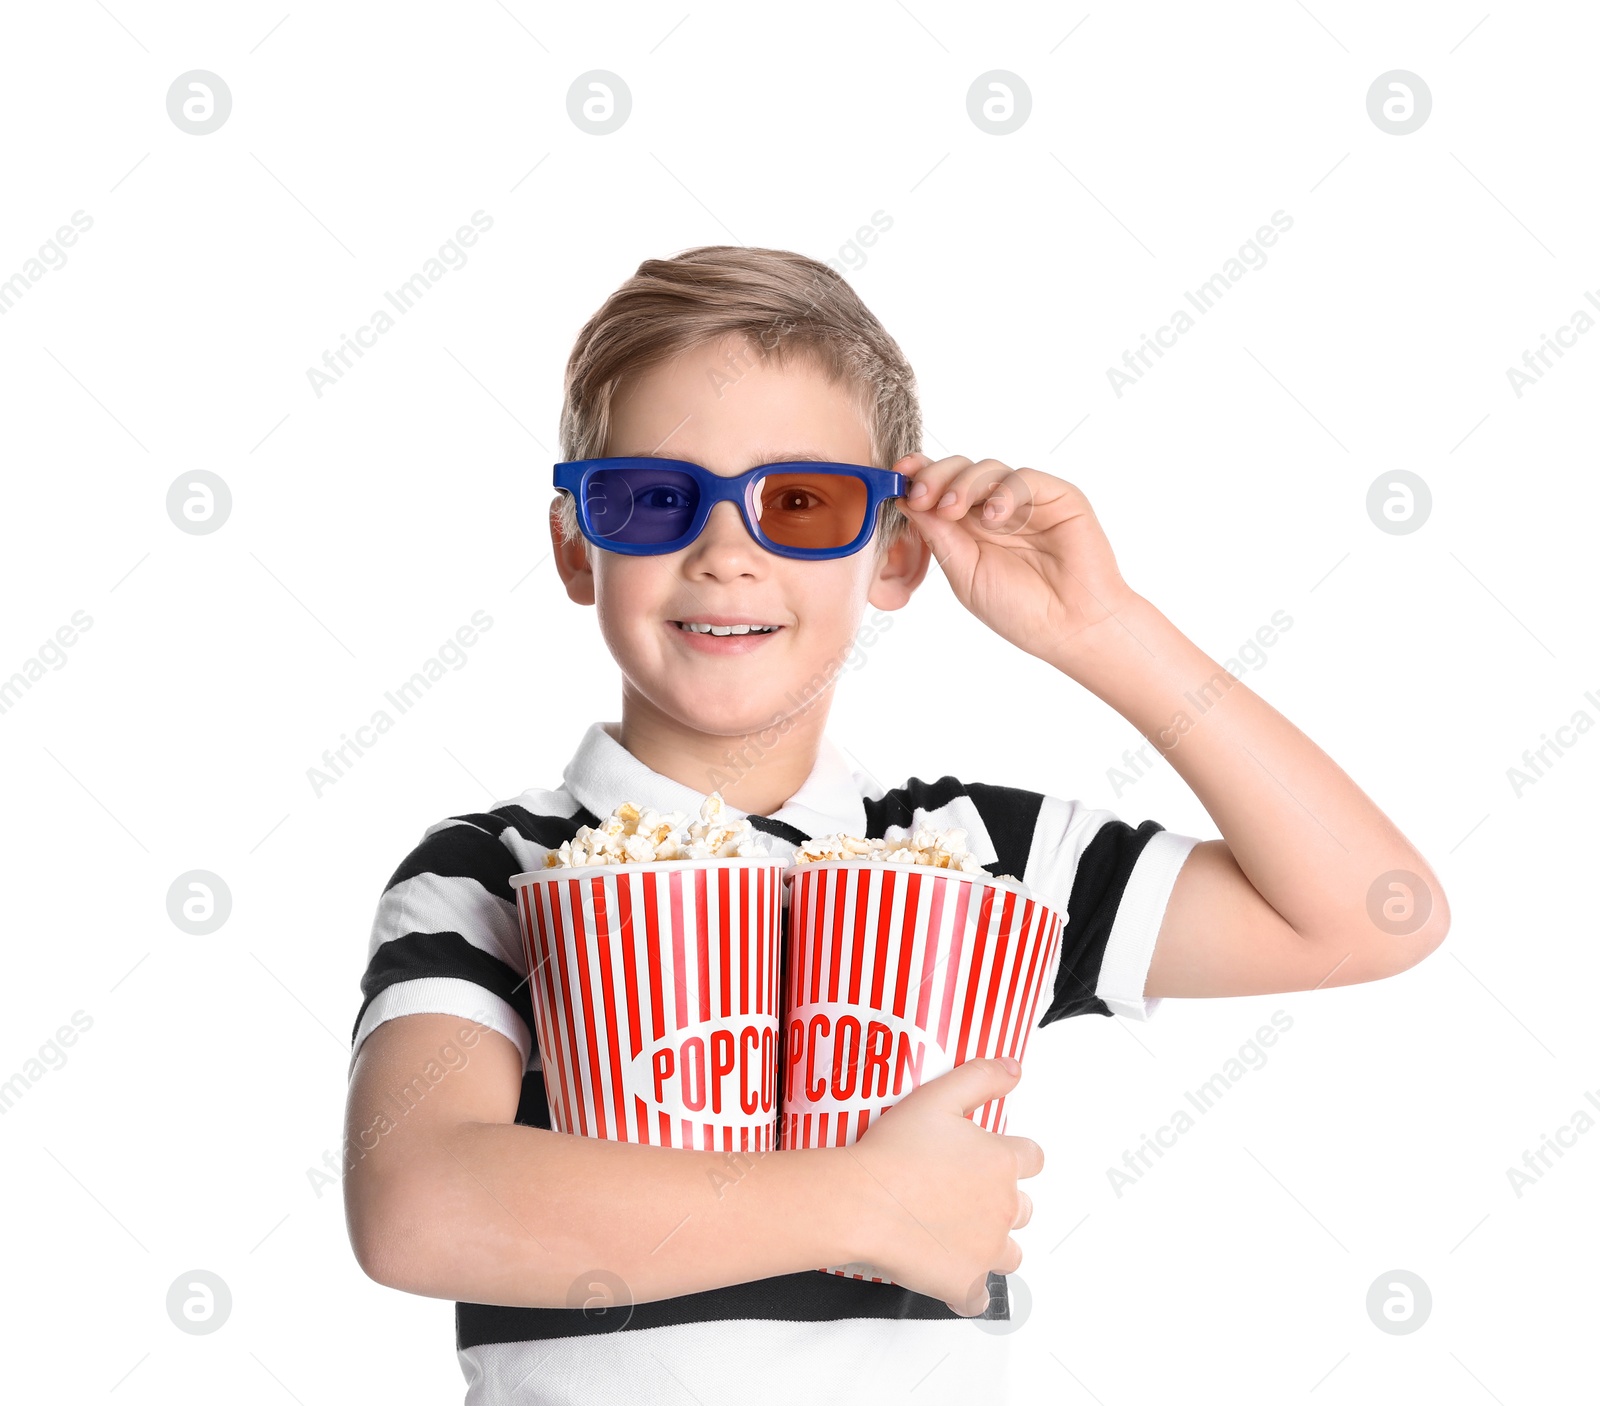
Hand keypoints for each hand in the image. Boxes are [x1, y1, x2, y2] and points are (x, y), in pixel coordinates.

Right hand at [846, 1057, 1042, 1314]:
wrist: (860, 1203)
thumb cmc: (892, 1153)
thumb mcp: (937, 1096)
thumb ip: (981, 1077)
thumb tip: (1014, 1068)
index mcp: (1001, 1162)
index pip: (1032, 1159)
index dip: (1012, 1158)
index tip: (991, 1162)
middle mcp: (1004, 1207)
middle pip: (1023, 1208)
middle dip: (1000, 1203)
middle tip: (961, 1197)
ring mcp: (987, 1250)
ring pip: (1010, 1253)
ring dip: (991, 1246)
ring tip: (956, 1236)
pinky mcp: (966, 1283)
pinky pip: (980, 1296)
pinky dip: (968, 1289)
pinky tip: (948, 1275)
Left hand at [896, 452, 1140, 667]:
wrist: (1071, 627)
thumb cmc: (1019, 610)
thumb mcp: (965, 574)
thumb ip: (939, 537)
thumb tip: (905, 500)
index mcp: (968, 527)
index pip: (938, 487)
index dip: (917, 475)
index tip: (897, 477)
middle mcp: (994, 509)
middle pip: (958, 470)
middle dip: (934, 476)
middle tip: (922, 496)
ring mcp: (1025, 501)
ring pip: (987, 469)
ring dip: (963, 484)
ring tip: (953, 511)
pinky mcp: (1057, 497)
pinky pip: (1023, 479)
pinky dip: (1003, 492)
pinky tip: (994, 518)